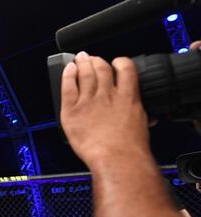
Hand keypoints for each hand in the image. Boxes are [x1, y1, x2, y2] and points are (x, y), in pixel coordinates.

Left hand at [60, 52, 149, 169]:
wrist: (116, 158)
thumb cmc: (130, 148)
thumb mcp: (142, 125)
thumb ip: (140, 115)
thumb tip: (147, 117)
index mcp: (127, 97)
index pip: (126, 68)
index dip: (120, 61)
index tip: (116, 62)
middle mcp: (107, 95)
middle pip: (101, 68)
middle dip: (96, 60)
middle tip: (91, 57)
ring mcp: (88, 102)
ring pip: (85, 75)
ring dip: (82, 63)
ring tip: (80, 59)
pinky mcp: (72, 111)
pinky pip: (68, 87)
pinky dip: (68, 75)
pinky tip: (68, 69)